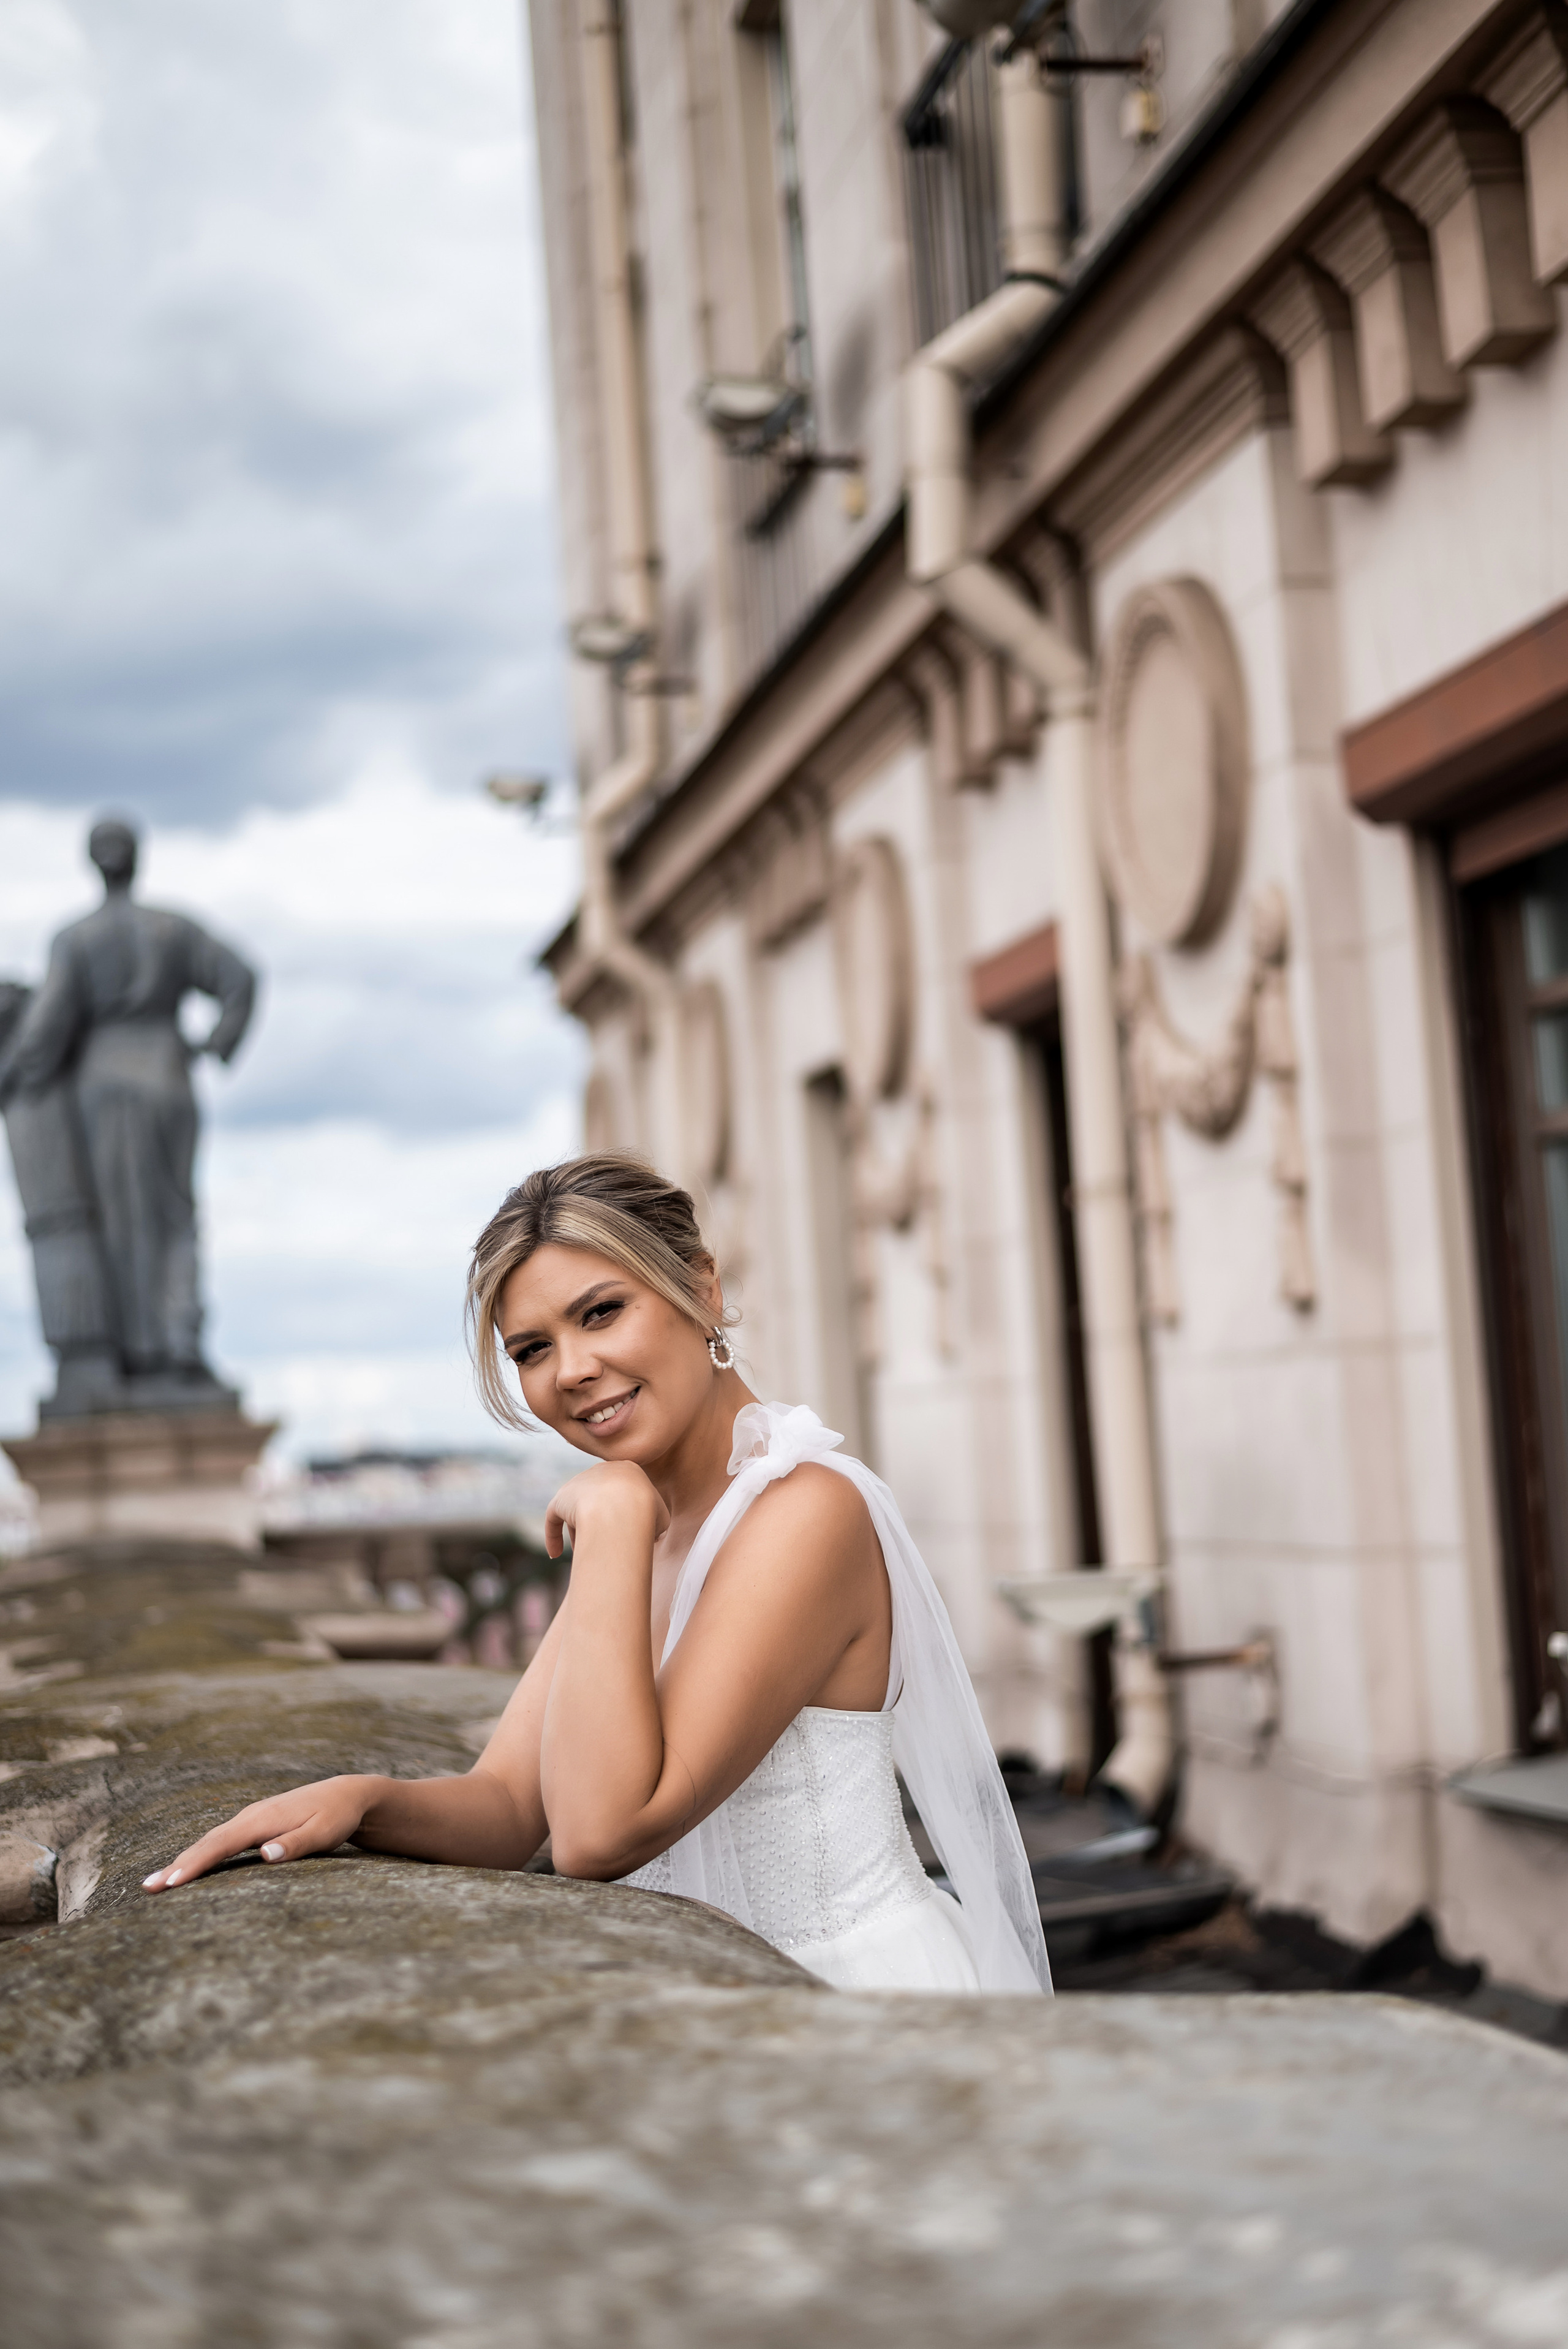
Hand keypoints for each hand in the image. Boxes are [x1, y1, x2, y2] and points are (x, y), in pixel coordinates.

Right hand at [142, 1773, 377, 1891]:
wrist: (346, 1794)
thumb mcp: (324, 1832)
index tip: (172, 1883)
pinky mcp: (252, 1826)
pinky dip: (199, 1856)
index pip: (222, 1844)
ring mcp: (249, 1820)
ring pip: (210, 1842)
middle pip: (207, 1843)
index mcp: (263, 1819)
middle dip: (177, 1865)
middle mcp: (250, 1817)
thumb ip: (296, 1844)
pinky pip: (219, 1842)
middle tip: (147, 1888)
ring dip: (183, 1862)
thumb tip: (265, 1855)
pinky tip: (185, 1871)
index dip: (196, 1864)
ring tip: (155, 1884)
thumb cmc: (336, 1816)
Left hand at [545, 1461, 668, 1560]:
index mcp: (626, 1470)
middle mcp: (600, 1471)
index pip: (622, 1493)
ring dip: (580, 1534)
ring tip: (586, 1554)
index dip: (623, 1516)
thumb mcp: (661, 1516)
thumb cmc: (647, 1514)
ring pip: (577, 1511)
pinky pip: (555, 1518)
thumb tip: (649, 1533)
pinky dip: (553, 1536)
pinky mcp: (561, 1498)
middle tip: (605, 1545)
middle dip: (600, 1525)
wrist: (622, 1509)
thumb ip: (654, 1520)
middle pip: (597, 1501)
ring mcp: (578, 1483)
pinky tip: (555, 1554)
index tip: (625, 1533)